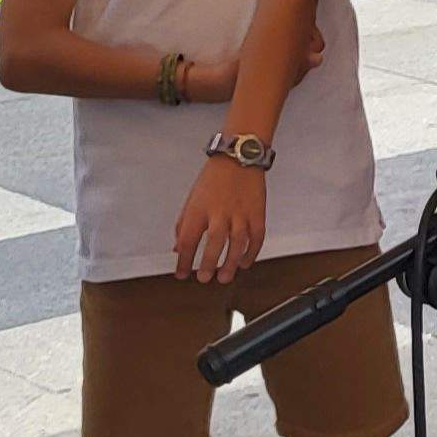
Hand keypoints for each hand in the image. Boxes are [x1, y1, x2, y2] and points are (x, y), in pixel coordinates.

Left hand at [171, 160, 265, 283]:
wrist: (239, 157)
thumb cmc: (214, 177)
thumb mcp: (191, 199)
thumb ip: (183, 224)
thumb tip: (178, 247)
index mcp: (199, 208)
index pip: (188, 239)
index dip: (183, 260)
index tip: (181, 273)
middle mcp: (220, 212)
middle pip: (214, 243)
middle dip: (208, 264)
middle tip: (204, 278)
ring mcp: (241, 213)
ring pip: (237, 243)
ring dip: (231, 263)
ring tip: (225, 277)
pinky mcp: (258, 212)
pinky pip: (257, 237)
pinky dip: (252, 252)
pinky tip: (245, 262)